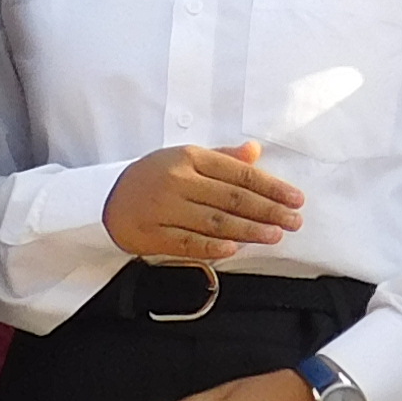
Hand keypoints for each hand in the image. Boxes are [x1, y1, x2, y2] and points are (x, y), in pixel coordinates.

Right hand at [105, 140, 305, 267]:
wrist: (106, 199)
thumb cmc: (153, 176)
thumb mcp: (185, 157)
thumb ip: (222, 158)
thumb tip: (255, 151)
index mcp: (189, 158)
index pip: (239, 173)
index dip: (271, 187)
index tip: (295, 199)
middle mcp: (178, 181)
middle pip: (232, 198)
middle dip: (267, 211)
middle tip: (294, 221)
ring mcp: (164, 209)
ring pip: (214, 221)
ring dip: (248, 230)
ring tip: (274, 235)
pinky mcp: (153, 234)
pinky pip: (188, 242)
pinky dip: (212, 246)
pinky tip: (235, 249)